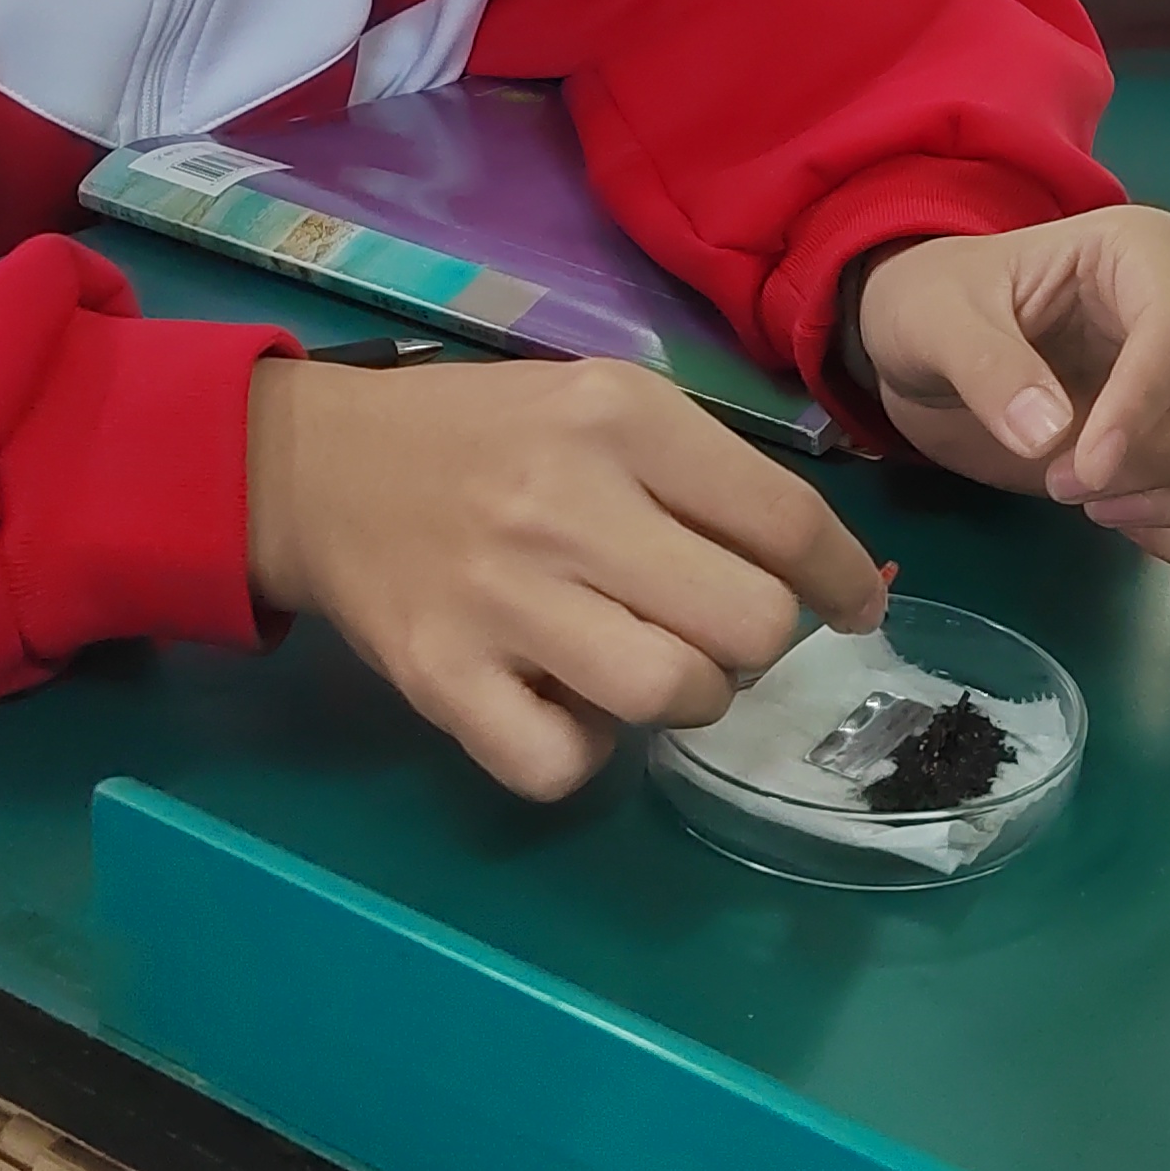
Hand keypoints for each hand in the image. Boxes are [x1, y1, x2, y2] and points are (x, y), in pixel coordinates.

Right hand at [245, 355, 888, 799]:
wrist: (316, 466)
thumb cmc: (489, 437)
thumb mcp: (604, 404)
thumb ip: (708, 474)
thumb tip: (827, 574)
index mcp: (619, 416)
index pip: (785, 520)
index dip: (844, 579)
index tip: (854, 606)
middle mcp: (565, 502)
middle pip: (748, 622)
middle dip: (757, 643)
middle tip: (719, 630)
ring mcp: (499, 596)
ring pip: (671, 694)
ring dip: (684, 698)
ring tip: (649, 666)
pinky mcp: (439, 675)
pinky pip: (559, 766)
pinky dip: (579, 755)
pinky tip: (564, 707)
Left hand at [852, 207, 1169, 560]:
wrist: (930, 350)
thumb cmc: (936, 309)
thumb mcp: (934, 321)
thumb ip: (987, 366)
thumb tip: (1050, 434)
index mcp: (1138, 256)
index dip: (1144, 407)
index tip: (1080, 469)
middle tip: (1073, 486)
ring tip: (1098, 510)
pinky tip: (1126, 524)